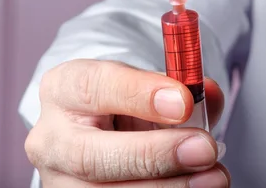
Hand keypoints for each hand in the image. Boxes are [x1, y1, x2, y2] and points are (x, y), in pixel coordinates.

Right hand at [25, 59, 229, 186]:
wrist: (104, 133)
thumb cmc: (128, 106)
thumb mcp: (149, 86)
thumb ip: (181, 88)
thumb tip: (208, 95)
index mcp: (64, 90)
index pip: (95, 87)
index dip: (140, 94)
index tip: (184, 102)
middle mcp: (52, 139)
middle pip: (92, 156)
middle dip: (155, 155)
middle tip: (205, 149)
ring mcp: (58, 181)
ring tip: (213, 177)